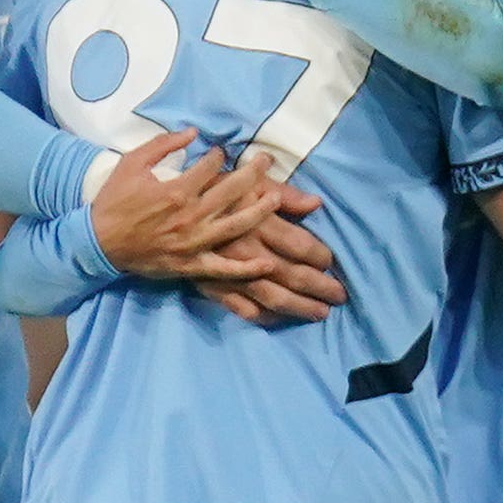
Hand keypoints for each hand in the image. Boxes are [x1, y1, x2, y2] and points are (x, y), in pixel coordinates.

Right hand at [87, 126, 291, 284]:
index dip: (219, 156)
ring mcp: (193, 242)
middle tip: (267, 161)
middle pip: (231, 192)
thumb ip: (162, 145)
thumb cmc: (114, 201)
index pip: (210, 168)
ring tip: (277, 199)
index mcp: (177, 190)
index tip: (222, 152)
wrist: (98, 241)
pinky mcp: (190, 264)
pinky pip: (223, 269)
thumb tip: (192, 131)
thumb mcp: (131, 163)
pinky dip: (246, 269)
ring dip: (259, 211)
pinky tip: (267, 263)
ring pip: (235, 226)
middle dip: (252, 173)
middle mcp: (190, 216)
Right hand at [197, 181, 346, 324]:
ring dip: (299, 308)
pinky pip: (242, 309)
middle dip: (320, 288)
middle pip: (292, 275)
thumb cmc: (210, 190)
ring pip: (272, 297)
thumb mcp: (247, 181)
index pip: (300, 246)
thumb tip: (315, 204)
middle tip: (340, 296)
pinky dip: (263, 317)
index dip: (321, 256)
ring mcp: (230, 273)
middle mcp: (247, 251)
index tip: (331, 262)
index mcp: (258, 223)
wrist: (162, 209)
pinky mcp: (212, 287)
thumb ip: (283, 193)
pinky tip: (280, 320)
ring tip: (320, 313)